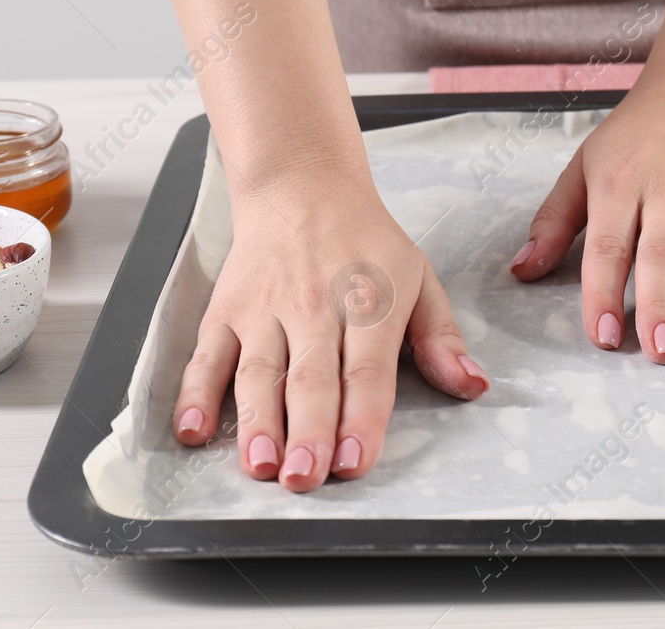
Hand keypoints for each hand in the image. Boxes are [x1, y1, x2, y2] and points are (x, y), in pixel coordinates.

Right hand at [171, 194, 488, 490]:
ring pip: (259, 373)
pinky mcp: (226, 311)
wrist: (302, 186)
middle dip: (308, 432)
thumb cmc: (364, 242)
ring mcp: (264, 311)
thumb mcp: (418, 277)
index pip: (366, 371)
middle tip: (306, 478)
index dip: (361, 419)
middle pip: (311, 379)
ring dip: (257, 422)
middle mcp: (313, 308)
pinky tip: (193, 428)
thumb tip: (471, 384)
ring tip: (261, 466)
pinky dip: (196, 393)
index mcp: (368, 303)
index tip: (355, 462)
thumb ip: (440, 337)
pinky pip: (207, 356)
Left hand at [510, 67, 664, 361]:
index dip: (603, 294)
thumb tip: (522, 271)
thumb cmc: (638, 134)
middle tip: (658, 352)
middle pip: (664, 255)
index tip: (603, 337)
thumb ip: (554, 220)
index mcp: (620, 183)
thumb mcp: (586, 165)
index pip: (609, 246)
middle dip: (660, 308)